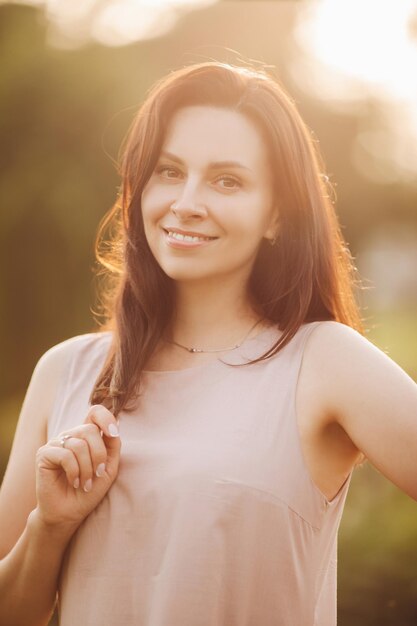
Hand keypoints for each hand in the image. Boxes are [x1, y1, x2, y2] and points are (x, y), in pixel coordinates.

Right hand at [33, 405, 120, 529]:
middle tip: (98, 474)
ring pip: (78, 444)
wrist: (70, 513)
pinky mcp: (44, 454)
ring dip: (87, 468)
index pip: (94, 412)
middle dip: (98, 455)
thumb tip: (117, 422)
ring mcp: (56, 443)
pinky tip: (73, 481)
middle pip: (90, 430)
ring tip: (85, 483)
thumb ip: (113, 445)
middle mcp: (70, 436)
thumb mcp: (109, 467)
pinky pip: (65, 455)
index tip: (113, 433)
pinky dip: (74, 471)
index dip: (106, 418)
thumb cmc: (90, 490)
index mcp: (86, 436)